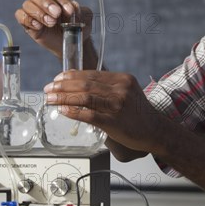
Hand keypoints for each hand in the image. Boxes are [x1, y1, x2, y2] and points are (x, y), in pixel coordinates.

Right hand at [15, 0, 92, 58]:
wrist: (71, 43)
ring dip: (38, 13)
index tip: (70, 10)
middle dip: (46, 3)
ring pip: (27, 4)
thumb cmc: (78, 27)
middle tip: (57, 15)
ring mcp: (34, 11)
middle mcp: (44, 1)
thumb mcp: (85, 19)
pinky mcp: (28, 23)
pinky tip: (38, 26)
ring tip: (51, 23)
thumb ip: (81, 12)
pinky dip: (27, 19)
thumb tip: (74, 5)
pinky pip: (20, 15)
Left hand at [43, 70, 166, 153]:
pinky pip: (89, 114)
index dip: (70, 76)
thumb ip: (108, 87)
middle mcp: (120, 89)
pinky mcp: (114, 121)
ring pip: (85, 97)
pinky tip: (63, 110)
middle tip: (49, 89)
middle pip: (85, 84)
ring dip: (64, 97)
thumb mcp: (127, 92)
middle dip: (63, 86)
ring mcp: (117, 105)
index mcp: (122, 79)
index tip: (57, 79)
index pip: (91, 74)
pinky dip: (74, 112)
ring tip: (51, 99)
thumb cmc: (139, 113)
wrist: (156, 131)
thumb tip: (80, 85)